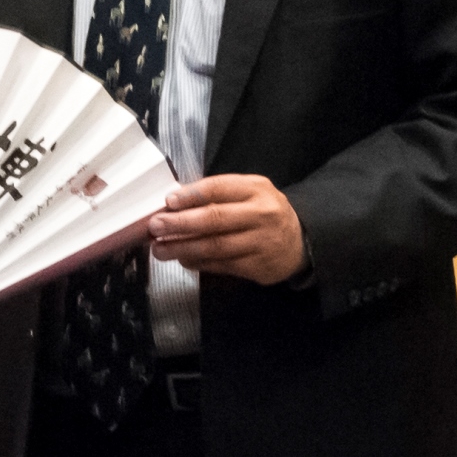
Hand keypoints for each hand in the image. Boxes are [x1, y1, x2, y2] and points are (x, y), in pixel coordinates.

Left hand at [147, 174, 304, 284]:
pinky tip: (183, 259)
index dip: (191, 195)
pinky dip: (199, 263)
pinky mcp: (258, 268)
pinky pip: (222, 265)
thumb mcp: (250, 190)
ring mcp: (261, 243)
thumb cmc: (264, 210)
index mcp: (256, 189)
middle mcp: (261, 215)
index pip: (219, 189)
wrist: (300, 241)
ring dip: (183, 248)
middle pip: (215, 219)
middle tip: (156, 227)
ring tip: (160, 249)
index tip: (168, 201)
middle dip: (180, 224)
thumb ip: (219, 192)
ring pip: (216, 246)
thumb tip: (176, 201)